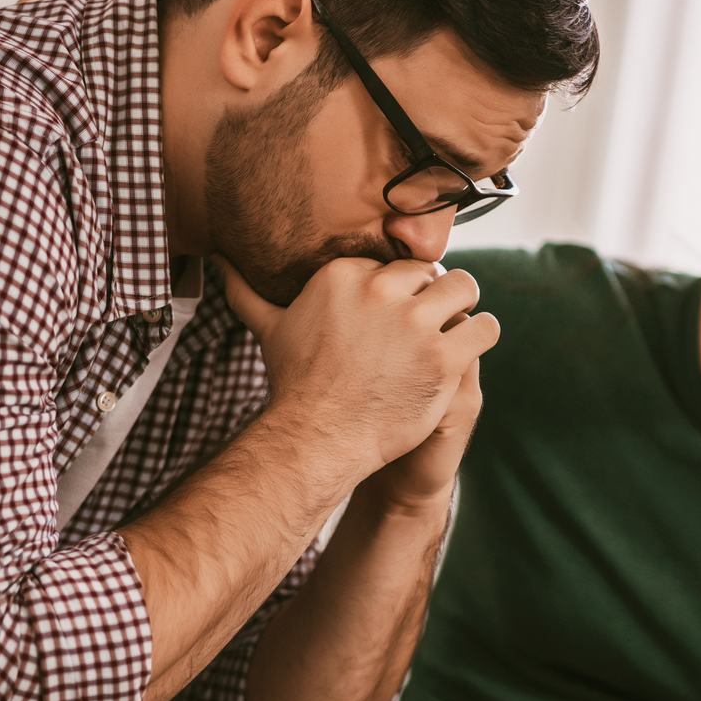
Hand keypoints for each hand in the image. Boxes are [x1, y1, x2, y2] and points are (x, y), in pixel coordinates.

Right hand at [216, 255, 498, 494]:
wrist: (318, 438)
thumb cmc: (296, 384)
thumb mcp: (270, 328)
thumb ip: (248, 291)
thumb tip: (216, 263)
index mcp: (345, 274)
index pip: (394, 262)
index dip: (401, 287)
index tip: (395, 312)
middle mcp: (382, 291)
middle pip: (431, 272)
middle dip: (433, 295)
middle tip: (426, 325)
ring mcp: (416, 324)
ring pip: (466, 289)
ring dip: (464, 307)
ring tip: (455, 329)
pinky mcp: (444, 357)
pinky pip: (484, 328)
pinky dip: (481, 336)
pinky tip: (468, 348)